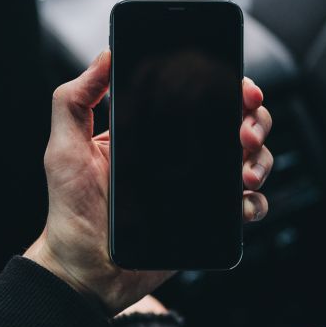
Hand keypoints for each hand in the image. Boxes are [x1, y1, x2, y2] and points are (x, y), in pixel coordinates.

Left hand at [25, 51, 272, 315]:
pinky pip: (247, 206)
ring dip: (260, 159)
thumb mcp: (65, 148)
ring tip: (244, 173)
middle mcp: (181, 154)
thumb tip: (104, 56)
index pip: (200, 96)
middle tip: (244, 134)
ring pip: (251, 160)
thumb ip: (75, 100)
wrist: (83, 270)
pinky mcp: (208, 220)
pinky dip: (255, 202)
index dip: (229, 87)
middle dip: (255, 121)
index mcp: (153, 130)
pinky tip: (241, 203)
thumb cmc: (69, 211)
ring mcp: (198, 186)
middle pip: (237, 123)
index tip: (241, 89)